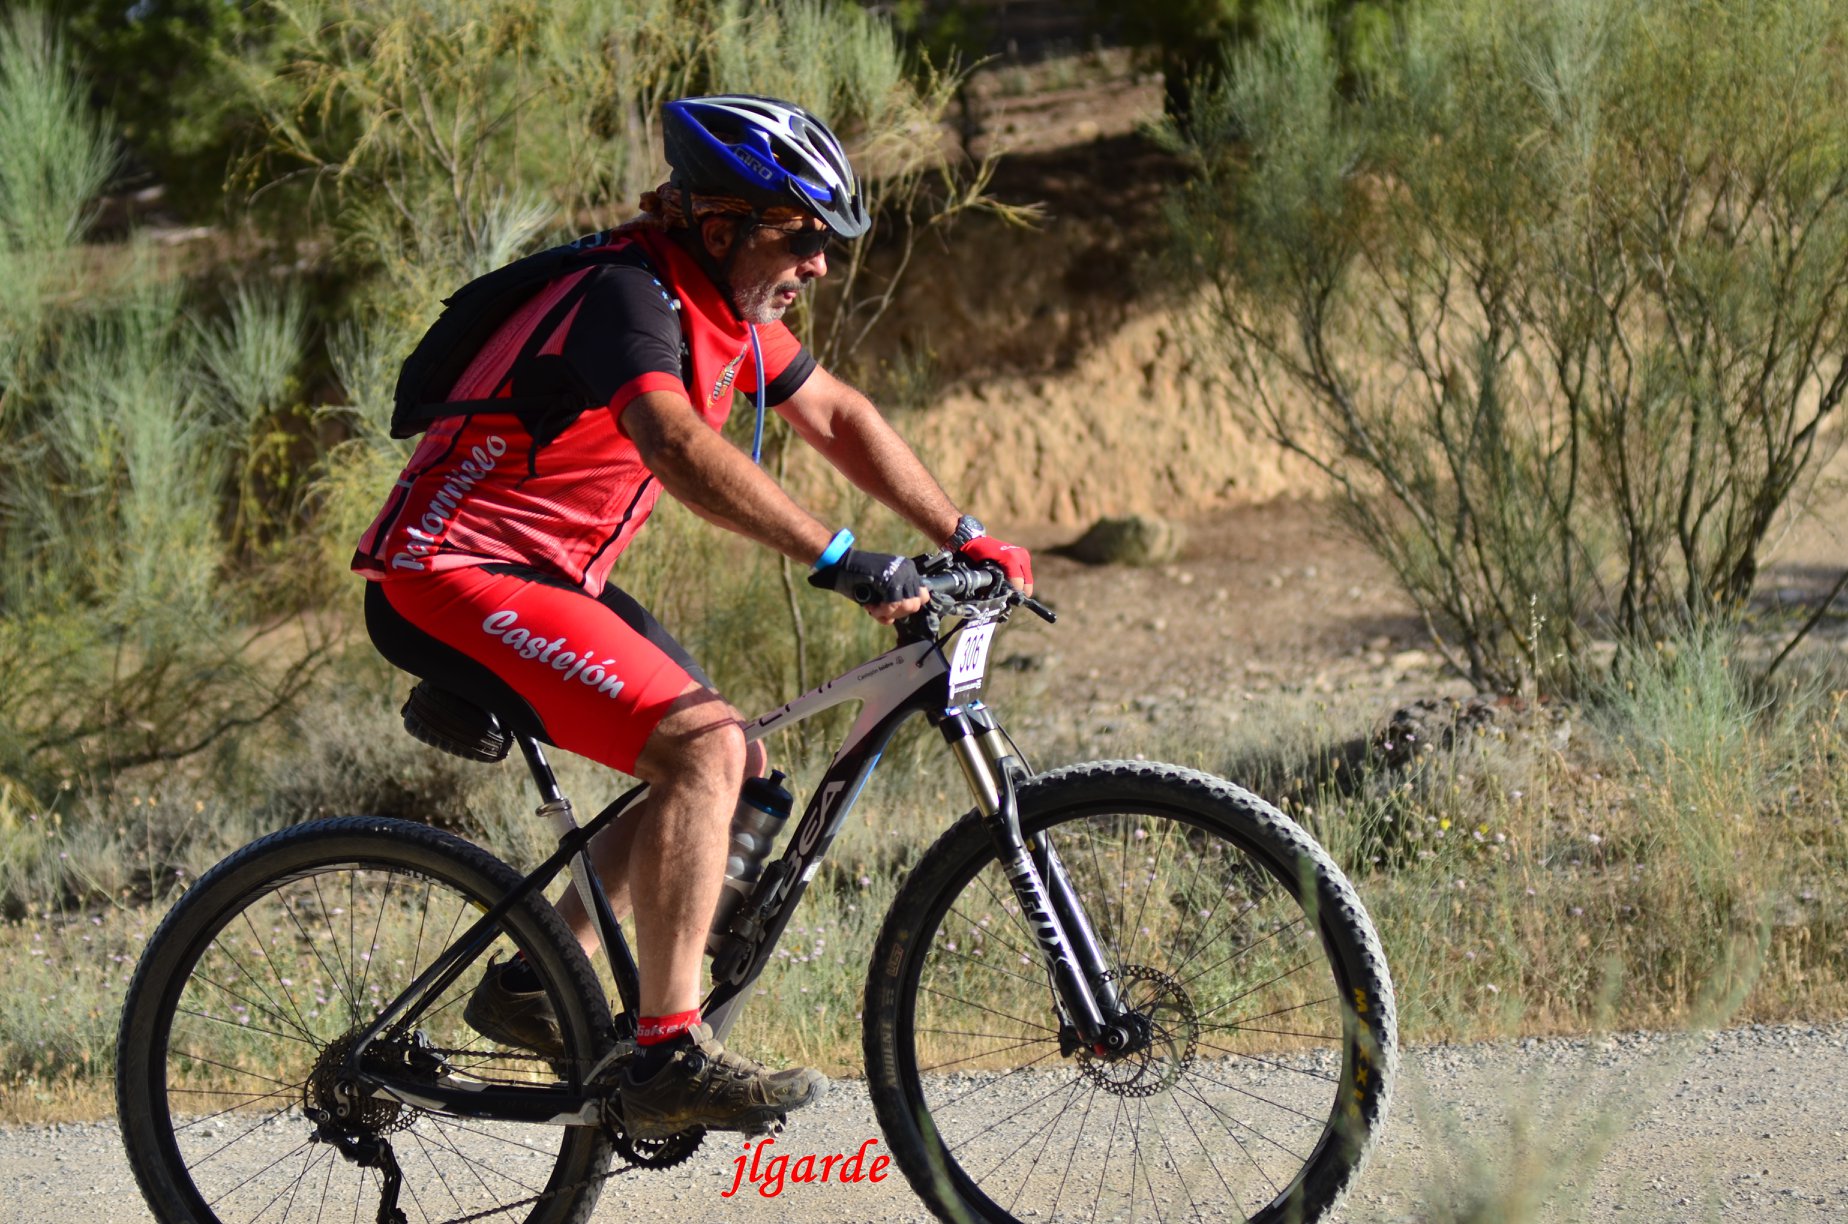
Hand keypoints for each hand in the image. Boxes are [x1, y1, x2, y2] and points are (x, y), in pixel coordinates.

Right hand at [808, 548, 925, 622]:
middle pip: (916, 603)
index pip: (921, 596)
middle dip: (898, 613)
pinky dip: (882, 611)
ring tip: (874, 609)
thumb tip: (891, 621)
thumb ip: (889, 604)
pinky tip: (871, 608)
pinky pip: (893, 605)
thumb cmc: (856, 578)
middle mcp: (908, 570)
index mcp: (908, 570)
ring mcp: (900, 573)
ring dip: (890, 613)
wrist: (840, 565)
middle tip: (881, 611)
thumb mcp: (878, 591)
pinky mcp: (890, 578)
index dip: (905, 608)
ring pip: (908, 605)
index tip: (890, 609)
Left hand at [957, 534, 1032, 595]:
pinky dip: (1020, 579)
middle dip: (1019, 592)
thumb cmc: (979, 555)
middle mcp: (1020, 555)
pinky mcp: (1024, 555)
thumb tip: (1002, 596)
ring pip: (1027, 579)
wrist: (979, 541)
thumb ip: (994, 582)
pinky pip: (1025, 573)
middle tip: (1009, 598)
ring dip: (1020, 586)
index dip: (1013, 594)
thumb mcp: (984, 569)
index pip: (1018, 583)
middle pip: (1026, 582)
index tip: (1007, 600)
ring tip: (1009, 590)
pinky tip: (1011, 582)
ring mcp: (1023, 554)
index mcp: (1011, 559)